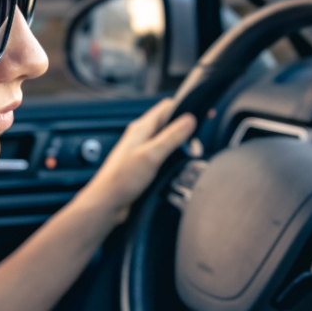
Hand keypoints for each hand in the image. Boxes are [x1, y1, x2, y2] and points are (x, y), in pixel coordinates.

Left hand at [83, 98, 195, 222]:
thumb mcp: (151, 155)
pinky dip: (174, 157)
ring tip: (189, 157)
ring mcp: (143, 150)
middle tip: (195, 147)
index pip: (168, 107)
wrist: (107, 203)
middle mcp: (142, 136)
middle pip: (170, 124)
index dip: (187, 108)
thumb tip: (189, 119)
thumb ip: (171, 136)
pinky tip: (178, 166)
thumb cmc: (121, 179)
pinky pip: (164, 154)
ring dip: (181, 146)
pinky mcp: (145, 164)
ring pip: (169, 140)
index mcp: (142, 128)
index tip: (203, 116)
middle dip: (187, 132)